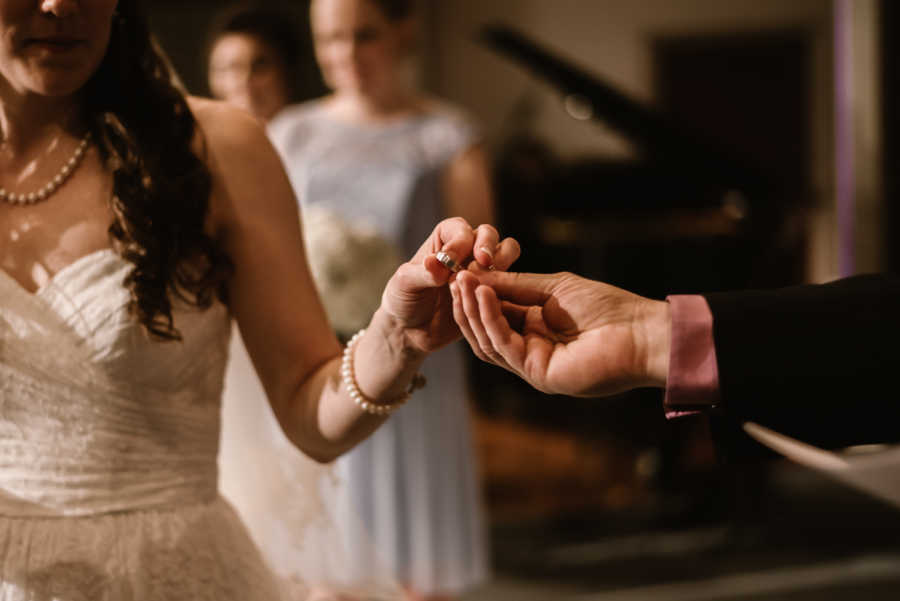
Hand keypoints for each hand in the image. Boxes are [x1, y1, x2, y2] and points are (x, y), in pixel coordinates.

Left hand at [379, 217, 519, 353]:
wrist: (412, 331)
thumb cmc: (403, 301)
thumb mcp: (404, 285)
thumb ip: (421, 273)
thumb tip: (435, 263)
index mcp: (443, 239)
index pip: (459, 229)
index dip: (460, 241)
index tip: (451, 261)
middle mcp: (466, 250)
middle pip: (488, 234)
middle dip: (488, 246)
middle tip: (483, 263)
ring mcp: (481, 270)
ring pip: (505, 253)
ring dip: (499, 265)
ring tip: (482, 285)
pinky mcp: (491, 291)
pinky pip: (508, 283)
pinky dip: (502, 289)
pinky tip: (486, 304)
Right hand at [450, 270, 670, 396]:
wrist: (639, 332)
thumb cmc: (606, 307)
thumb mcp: (553, 287)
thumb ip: (516, 286)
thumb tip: (478, 276)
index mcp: (535, 327)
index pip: (494, 312)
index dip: (476, 293)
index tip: (461, 270)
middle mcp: (530, 347)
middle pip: (484, 330)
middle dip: (467, 303)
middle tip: (453, 276)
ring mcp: (532, 363)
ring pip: (488, 341)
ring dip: (472, 312)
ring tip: (463, 283)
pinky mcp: (537, 373)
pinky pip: (503, 346)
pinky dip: (490, 319)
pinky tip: (484, 295)